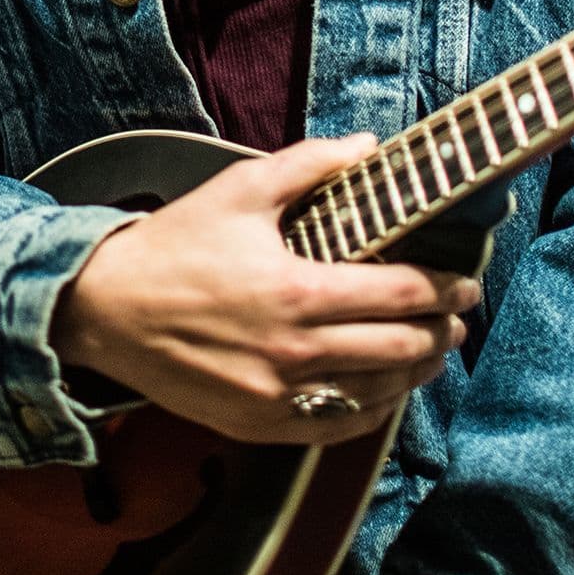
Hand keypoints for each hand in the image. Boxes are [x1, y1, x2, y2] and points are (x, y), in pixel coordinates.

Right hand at [51, 133, 480, 443]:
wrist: (105, 308)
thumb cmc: (175, 243)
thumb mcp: (242, 188)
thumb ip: (311, 164)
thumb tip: (369, 146)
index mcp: (297, 290)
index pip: (399, 295)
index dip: (444, 290)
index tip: (468, 283)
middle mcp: (293, 351)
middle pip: (398, 349)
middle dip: (441, 332)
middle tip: (460, 316)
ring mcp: (275, 396)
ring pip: (374, 394)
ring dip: (415, 374)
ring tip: (434, 352)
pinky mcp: (256, 424)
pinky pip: (332, 428)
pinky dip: (370, 411)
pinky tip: (384, 392)